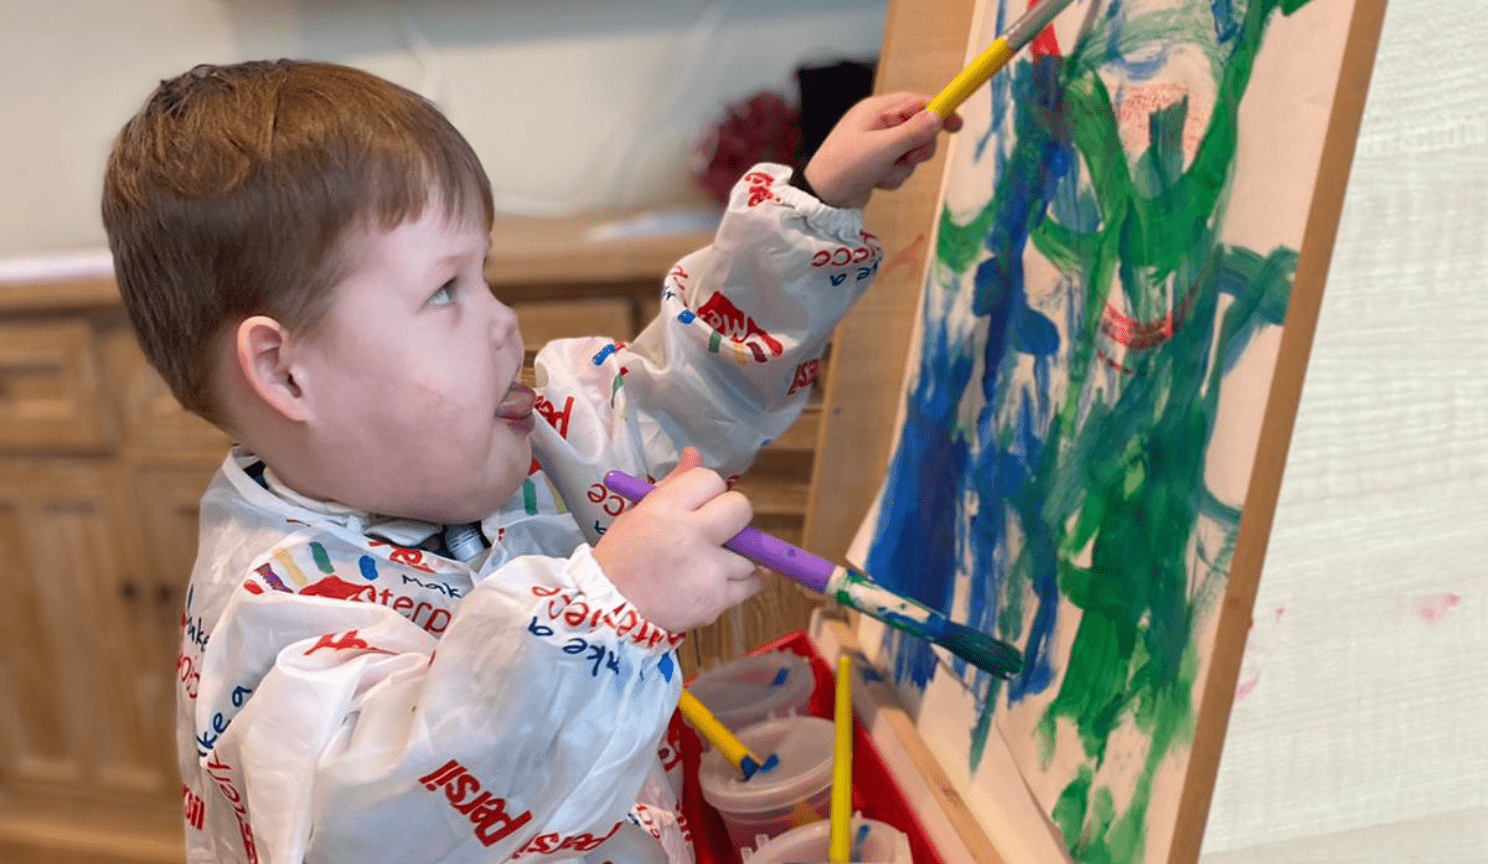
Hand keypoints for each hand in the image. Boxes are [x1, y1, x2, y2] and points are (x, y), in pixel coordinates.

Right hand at [592, 449, 763, 632]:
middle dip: (733, 517)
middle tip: (718, 530)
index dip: (708, 491)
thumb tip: (694, 454)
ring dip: (735, 556)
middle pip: (740, 508)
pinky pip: (751, 583)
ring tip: (710, 564)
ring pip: (748, 552)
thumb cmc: (622, 559)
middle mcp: (691, 535)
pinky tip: (733, 576)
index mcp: (666, 509)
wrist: (608, 611)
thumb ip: (671, 484)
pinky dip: (748, 580)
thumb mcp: (637, 514)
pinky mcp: (716, 599)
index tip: (701, 504)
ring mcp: (708, 570)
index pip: (711, 480)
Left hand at [802, 92, 962, 209]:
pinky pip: (901, 168)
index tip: (957, 125)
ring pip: (912, 152)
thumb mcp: (883, 148)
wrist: (824, 198)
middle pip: (920, 129)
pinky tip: (877, 182)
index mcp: (877, 110)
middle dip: (918, 148)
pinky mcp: (879, 164)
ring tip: (882, 172)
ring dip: (903, 167)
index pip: (917, 103)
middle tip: (907, 158)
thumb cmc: (847, 166)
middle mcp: (879, 124)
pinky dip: (893, 177)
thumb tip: (938, 116)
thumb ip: (913, 132)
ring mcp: (879, 144)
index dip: (939, 112)